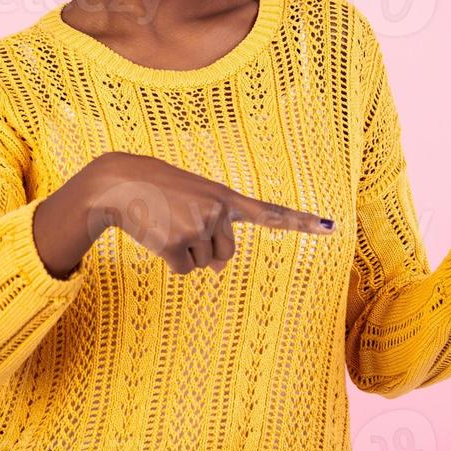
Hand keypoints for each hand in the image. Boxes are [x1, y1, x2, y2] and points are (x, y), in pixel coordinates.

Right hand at [83, 152, 334, 274]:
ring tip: (166, 224)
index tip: (330, 227)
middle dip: (205, 249)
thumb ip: (216, 230)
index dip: (301, 223)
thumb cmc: (159, 191)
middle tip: (180, 224)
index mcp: (225, 197)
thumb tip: (218, 269)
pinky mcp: (177, 244)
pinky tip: (156, 235)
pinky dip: (168, 260)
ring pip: (203, 264)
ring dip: (184, 252)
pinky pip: (182, 269)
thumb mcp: (194, 202)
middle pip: (226, 255)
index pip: (269, 212)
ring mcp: (197, 227)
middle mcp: (218, 212)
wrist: (120, 182)